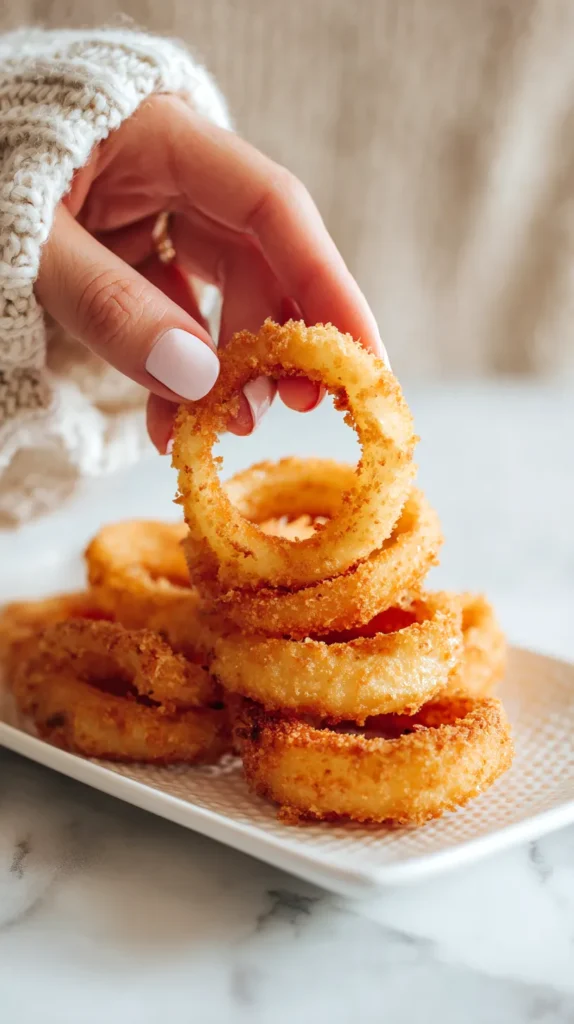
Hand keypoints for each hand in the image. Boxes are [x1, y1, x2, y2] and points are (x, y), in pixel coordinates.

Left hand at [36, 94, 386, 452]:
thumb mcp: (29, 244)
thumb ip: (108, 305)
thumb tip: (198, 381)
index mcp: (162, 135)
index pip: (273, 208)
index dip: (325, 284)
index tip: (361, 361)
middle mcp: (177, 171)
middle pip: (261, 257)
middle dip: (277, 340)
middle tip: (285, 411)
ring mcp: (159, 213)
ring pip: (226, 293)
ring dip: (227, 367)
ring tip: (218, 430)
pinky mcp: (140, 252)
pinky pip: (180, 314)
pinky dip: (182, 368)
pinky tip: (176, 419)